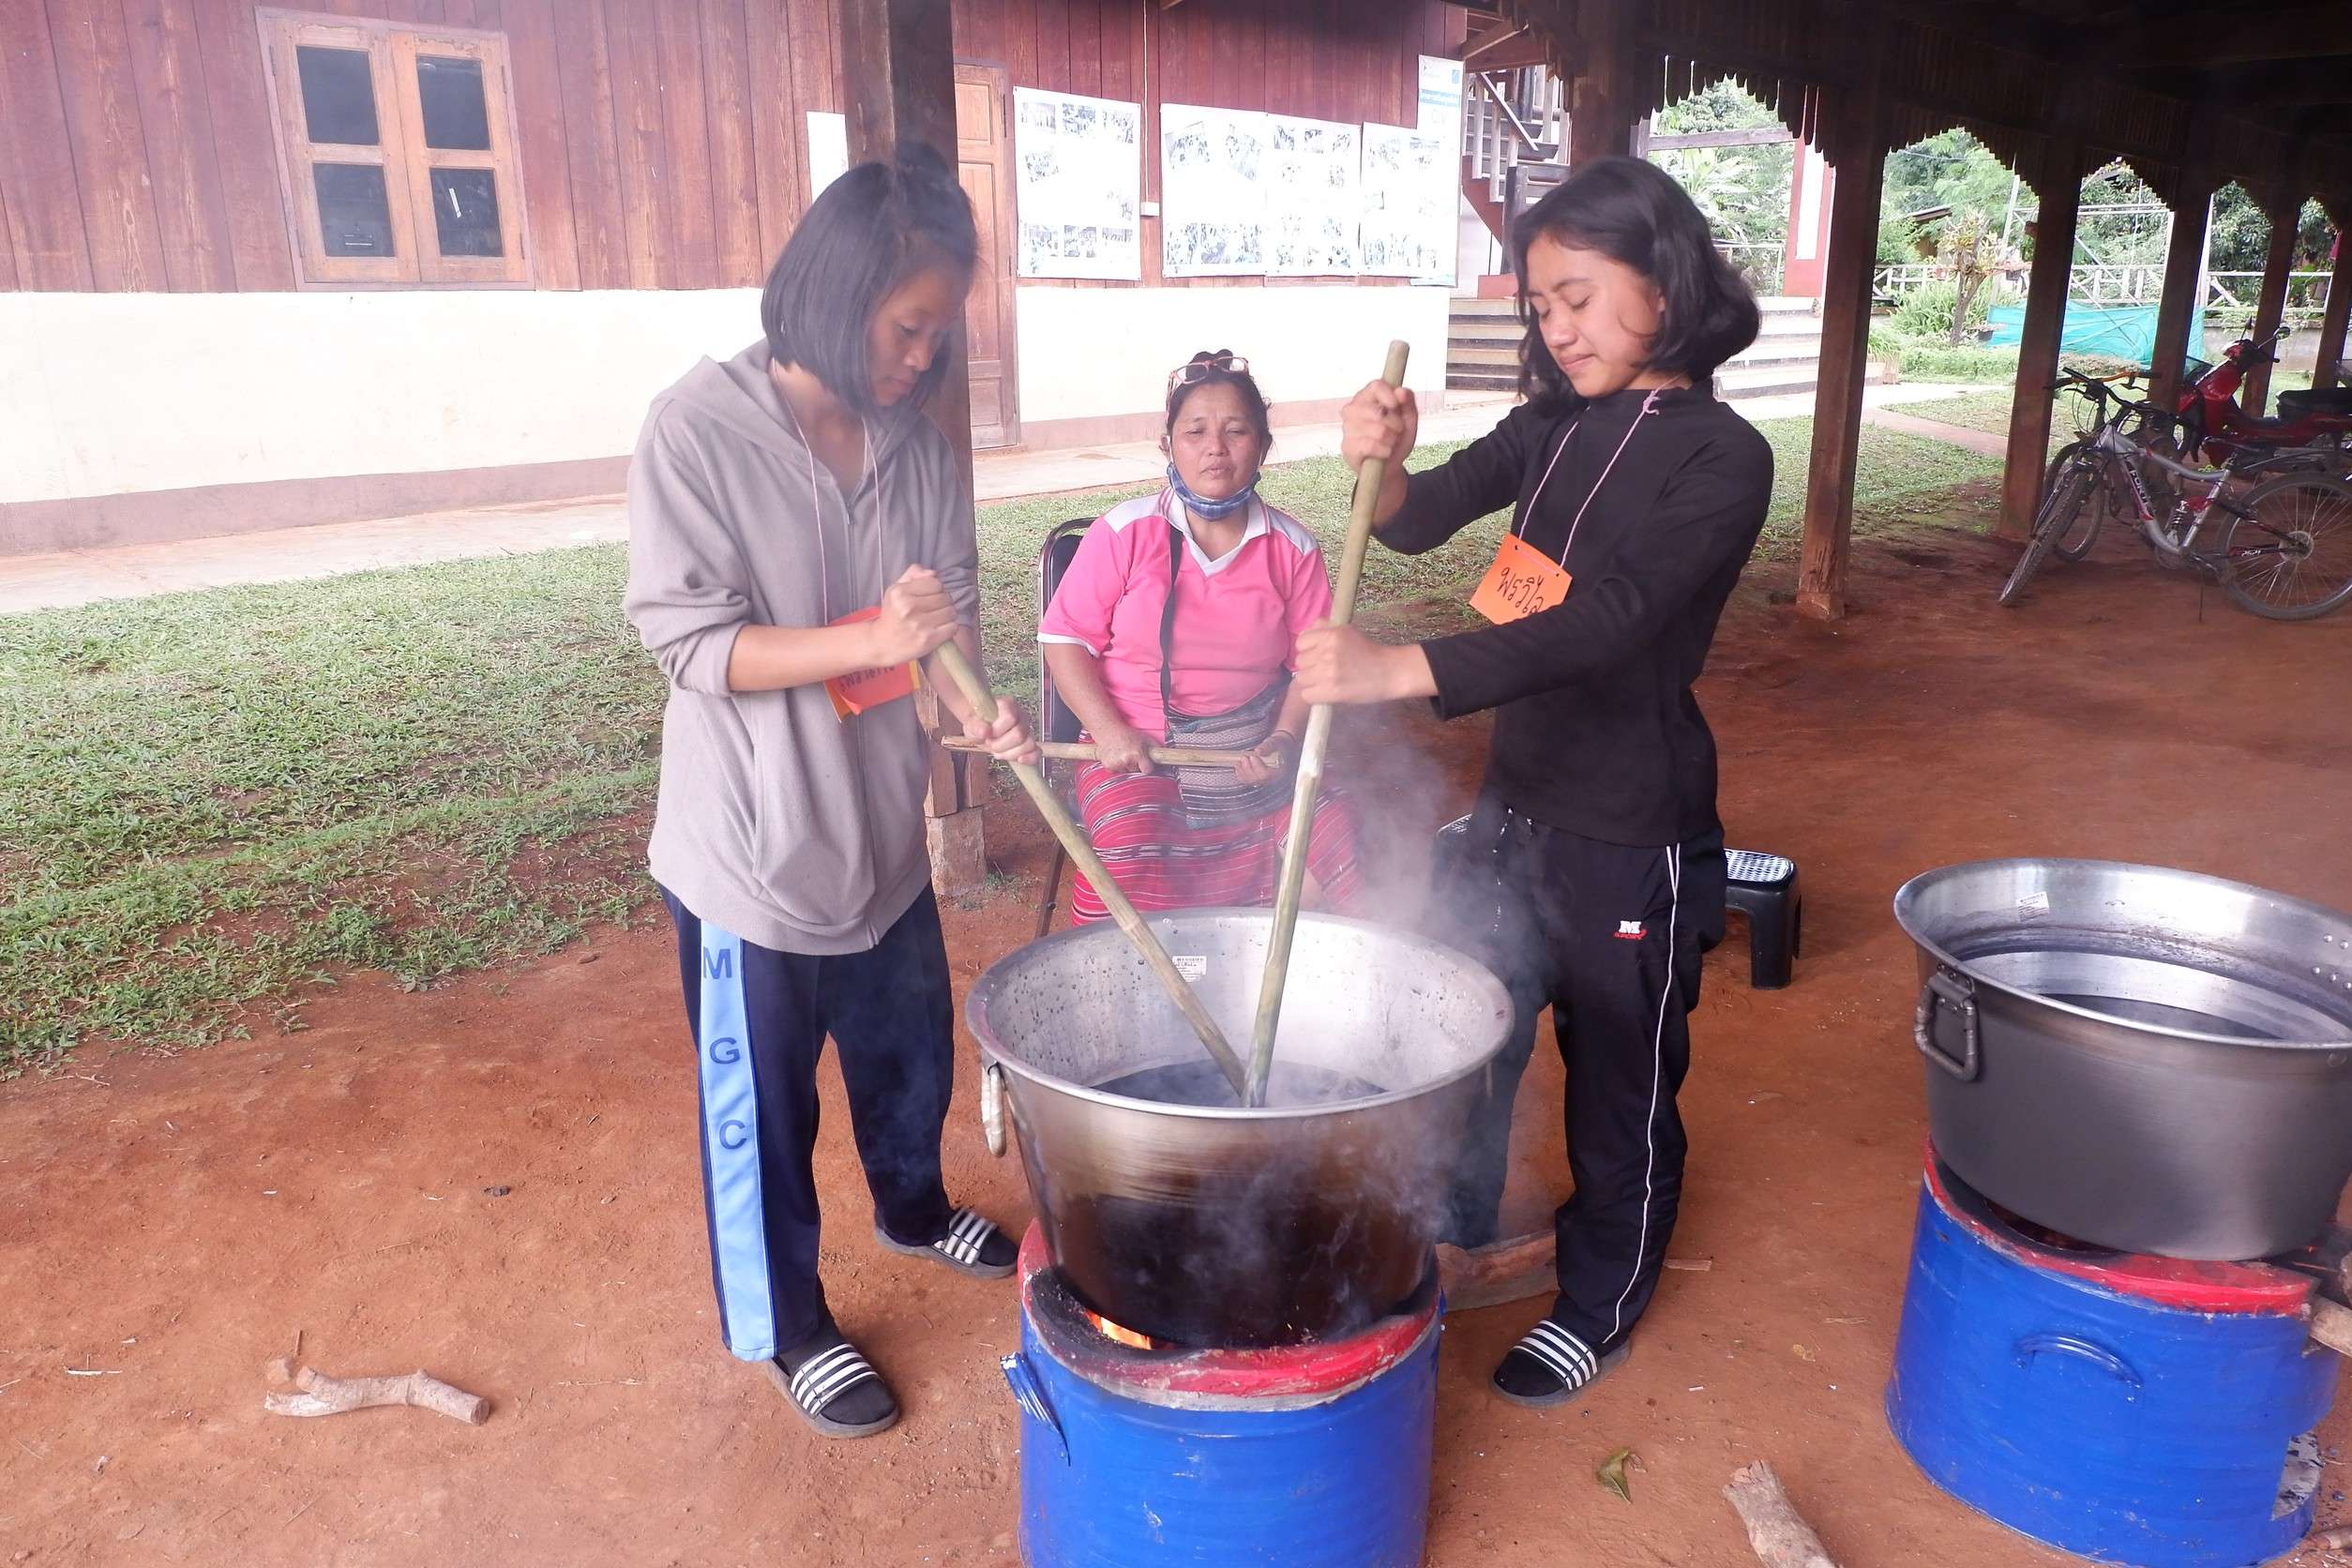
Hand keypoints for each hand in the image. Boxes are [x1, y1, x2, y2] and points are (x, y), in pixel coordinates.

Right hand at [870, 566, 956, 665]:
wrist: (883, 644)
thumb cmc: (893, 614)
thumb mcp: (896, 590)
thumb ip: (913, 575)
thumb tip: (933, 573)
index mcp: (900, 592)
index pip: (936, 583)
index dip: (936, 589)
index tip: (929, 597)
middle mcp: (909, 607)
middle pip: (945, 597)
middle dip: (943, 602)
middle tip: (933, 609)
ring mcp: (919, 624)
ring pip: (951, 612)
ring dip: (947, 615)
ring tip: (937, 618)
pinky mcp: (928, 640)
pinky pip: (953, 627)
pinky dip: (949, 628)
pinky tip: (939, 629)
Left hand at [962, 695, 1040, 766]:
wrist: (982, 730)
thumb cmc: (977, 723)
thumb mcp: (970, 723)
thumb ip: (975, 726)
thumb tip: (984, 731)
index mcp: (1007, 704)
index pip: (1010, 718)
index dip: (998, 730)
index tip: (986, 735)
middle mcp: (1021, 715)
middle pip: (1019, 734)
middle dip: (1002, 745)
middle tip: (990, 744)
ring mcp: (1027, 729)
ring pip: (1028, 744)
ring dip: (1011, 753)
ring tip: (998, 752)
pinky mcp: (1029, 742)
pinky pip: (1036, 752)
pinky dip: (1030, 758)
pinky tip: (1019, 760)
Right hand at [1092, 722, 1155, 774]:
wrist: (1109, 730)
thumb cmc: (1128, 734)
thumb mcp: (1145, 738)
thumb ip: (1156, 748)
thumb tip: (1167, 756)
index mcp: (1137, 753)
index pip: (1147, 770)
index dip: (1147, 767)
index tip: (1145, 764)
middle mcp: (1127, 760)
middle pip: (1136, 771)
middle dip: (1136, 765)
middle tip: (1132, 755)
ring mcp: (1117, 764)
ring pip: (1126, 772)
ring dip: (1126, 766)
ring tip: (1124, 754)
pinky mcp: (1109, 766)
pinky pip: (1117, 772)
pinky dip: (1118, 767)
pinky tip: (1117, 757)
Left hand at [1231, 730, 1295, 787]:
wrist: (1278, 746)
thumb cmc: (1278, 743)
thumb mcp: (1274, 742)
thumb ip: (1267, 747)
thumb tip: (1257, 751)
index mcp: (1280, 770)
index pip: (1267, 774)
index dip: (1258, 767)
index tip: (1252, 757)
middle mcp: (1272, 778)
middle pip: (1258, 779)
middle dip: (1248, 769)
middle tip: (1244, 757)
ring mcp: (1264, 779)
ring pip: (1251, 781)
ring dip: (1243, 771)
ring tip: (1240, 760)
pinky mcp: (1257, 778)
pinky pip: (1247, 780)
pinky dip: (1241, 773)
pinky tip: (1238, 765)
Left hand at [1294, 625, 1435, 705]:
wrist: (1389, 672)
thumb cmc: (1369, 652)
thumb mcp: (1348, 631)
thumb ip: (1325, 627)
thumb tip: (1308, 630)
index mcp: (1331, 635)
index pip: (1301, 642)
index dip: (1308, 649)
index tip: (1318, 654)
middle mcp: (1328, 652)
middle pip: (1300, 662)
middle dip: (1310, 666)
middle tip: (1325, 669)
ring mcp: (1328, 673)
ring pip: (1301, 679)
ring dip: (1311, 682)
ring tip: (1326, 681)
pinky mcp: (1331, 692)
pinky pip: (1307, 695)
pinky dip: (1314, 695)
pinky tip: (1326, 692)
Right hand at [1340, 380, 1418, 473]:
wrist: (1389, 466)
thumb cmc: (1396, 438)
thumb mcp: (1409, 419)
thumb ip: (1408, 402)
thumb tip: (1401, 391)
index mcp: (1368, 397)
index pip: (1375, 386)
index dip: (1389, 395)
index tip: (1397, 406)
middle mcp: (1353, 409)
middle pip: (1378, 411)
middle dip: (1395, 424)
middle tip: (1397, 431)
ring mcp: (1348, 428)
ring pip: (1378, 430)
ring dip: (1391, 439)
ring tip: (1390, 443)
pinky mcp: (1347, 446)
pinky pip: (1370, 446)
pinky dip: (1384, 451)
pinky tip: (1384, 453)